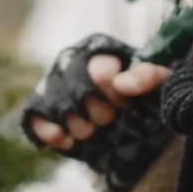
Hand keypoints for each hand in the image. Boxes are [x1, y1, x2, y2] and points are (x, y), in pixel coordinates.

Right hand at [27, 52, 170, 150]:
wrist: (127, 124)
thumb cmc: (143, 96)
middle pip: (77, 90)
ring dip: (80, 126)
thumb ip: (149, 76)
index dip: (113, 92)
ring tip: (93, 131)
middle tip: (110, 118)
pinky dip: (50, 132)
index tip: (123, 102)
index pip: (100, 69)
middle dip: (98, 112)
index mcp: (99, 49)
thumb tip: (121, 83)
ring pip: (57, 105)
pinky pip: (33, 116)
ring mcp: (52, 83)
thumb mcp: (158, 84)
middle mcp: (71, 60)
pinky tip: (68, 142)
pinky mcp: (40, 107)